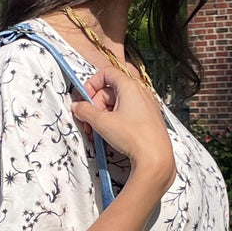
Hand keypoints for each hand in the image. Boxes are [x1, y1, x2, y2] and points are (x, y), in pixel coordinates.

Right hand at [70, 67, 174, 183]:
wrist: (155, 157)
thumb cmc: (132, 136)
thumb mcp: (102, 123)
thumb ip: (85, 111)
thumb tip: (76, 106)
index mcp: (129, 86)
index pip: (107, 73)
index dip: (92, 83)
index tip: (84, 99)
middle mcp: (140, 92)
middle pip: (110, 90)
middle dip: (95, 105)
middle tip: (88, 122)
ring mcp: (145, 105)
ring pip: (118, 103)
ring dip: (103, 115)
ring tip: (96, 132)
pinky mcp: (148, 118)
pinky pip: (127, 112)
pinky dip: (115, 120)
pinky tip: (110, 134)